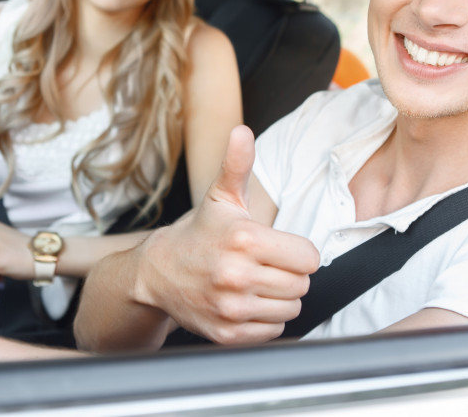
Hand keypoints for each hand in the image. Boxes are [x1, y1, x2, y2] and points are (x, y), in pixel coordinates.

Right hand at [137, 125, 319, 344]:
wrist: (158, 273)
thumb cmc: (199, 233)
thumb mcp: (221, 197)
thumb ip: (238, 165)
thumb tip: (242, 132)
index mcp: (244, 239)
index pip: (309, 257)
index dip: (297, 251)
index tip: (277, 247)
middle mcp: (237, 275)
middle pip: (302, 284)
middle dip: (288, 274)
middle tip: (263, 265)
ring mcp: (231, 308)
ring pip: (291, 309)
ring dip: (279, 297)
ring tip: (255, 282)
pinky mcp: (227, 334)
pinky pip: (273, 330)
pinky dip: (265, 319)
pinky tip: (246, 302)